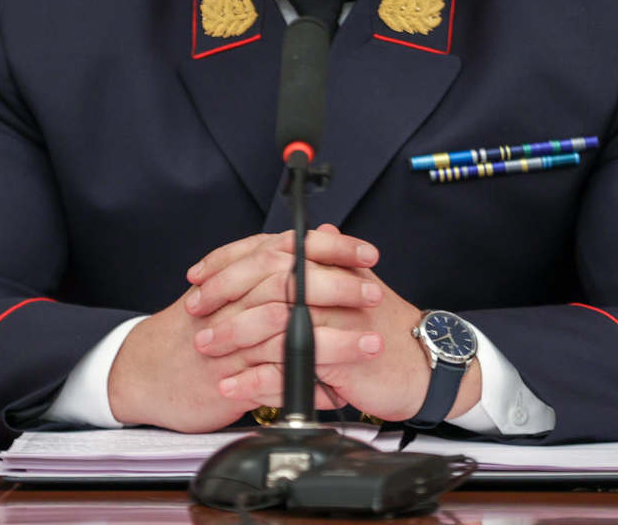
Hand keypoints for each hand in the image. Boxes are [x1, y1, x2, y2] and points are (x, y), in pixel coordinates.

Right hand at [106, 230, 383, 429]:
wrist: (143, 369)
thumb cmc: (194, 328)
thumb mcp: (232, 287)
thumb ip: (277, 263)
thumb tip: (323, 236)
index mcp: (239, 275)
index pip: (290, 249)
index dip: (332, 249)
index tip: (368, 253)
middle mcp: (234, 301)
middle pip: (291, 284)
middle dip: (338, 288)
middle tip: (374, 294)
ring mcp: (231, 340)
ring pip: (288, 333)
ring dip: (334, 341)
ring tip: (370, 345)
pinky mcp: (227, 377)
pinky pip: (273, 380)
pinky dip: (306, 385)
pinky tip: (335, 390)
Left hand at [190, 225, 483, 423]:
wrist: (424, 366)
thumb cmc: (387, 329)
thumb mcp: (359, 286)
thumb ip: (334, 261)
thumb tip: (322, 231)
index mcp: (330, 267)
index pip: (270, 252)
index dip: (230, 261)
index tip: (198, 274)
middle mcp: (329, 287)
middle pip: (265, 281)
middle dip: (223, 295)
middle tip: (193, 310)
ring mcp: (333, 321)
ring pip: (271, 323)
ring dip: (233, 336)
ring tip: (205, 349)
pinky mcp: (337, 359)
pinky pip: (287, 368)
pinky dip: (255, 380)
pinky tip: (231, 387)